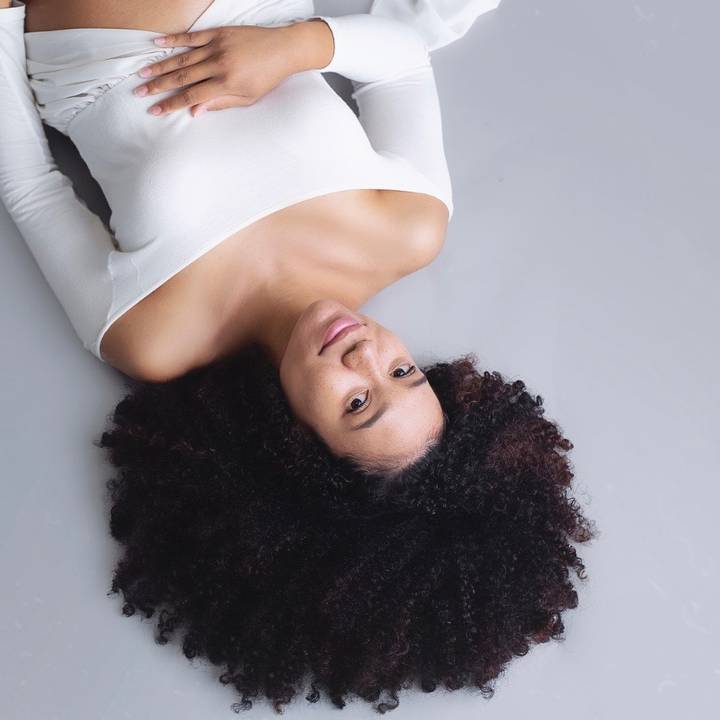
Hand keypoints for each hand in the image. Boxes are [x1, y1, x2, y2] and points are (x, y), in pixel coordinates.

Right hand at [133, 24, 301, 116]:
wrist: (283, 49)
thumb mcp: (247, 98)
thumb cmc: (267, 78)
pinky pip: (192, 37)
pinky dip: (174, 40)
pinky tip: (157, 44)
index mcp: (226, 84)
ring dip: (161, 66)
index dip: (171, 104)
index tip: (155, 110)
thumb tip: (195, 112)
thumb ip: (220, 103)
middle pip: (182, 78)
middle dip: (159, 87)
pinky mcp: (219, 33)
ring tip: (143, 74)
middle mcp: (219, 65)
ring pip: (183, 58)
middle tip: (140, 92)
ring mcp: (217, 47)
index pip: (192, 96)